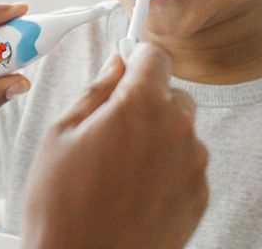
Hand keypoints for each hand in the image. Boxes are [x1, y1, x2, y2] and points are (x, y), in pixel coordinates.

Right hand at [19, 44, 208, 248]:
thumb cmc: (61, 206)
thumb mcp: (61, 134)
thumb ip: (96, 90)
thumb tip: (115, 64)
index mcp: (141, 105)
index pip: (156, 56)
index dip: (138, 58)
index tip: (128, 67)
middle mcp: (177, 129)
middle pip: (172, 94)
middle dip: (147, 103)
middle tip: (112, 132)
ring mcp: (194, 165)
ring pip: (180, 132)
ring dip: (158, 139)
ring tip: (119, 172)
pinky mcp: (200, 196)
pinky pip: (186, 166)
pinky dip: (166, 171)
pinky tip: (134, 192)